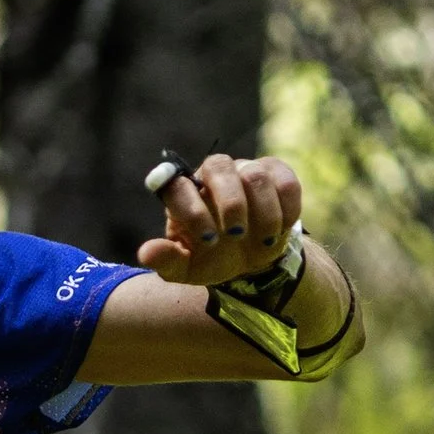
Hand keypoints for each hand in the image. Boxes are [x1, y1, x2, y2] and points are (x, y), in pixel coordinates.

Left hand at [136, 152, 302, 286]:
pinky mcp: (277, 174)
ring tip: (262, 244)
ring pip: (255, 175)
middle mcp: (212, 174)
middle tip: (235, 236)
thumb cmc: (211, 258)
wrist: (250, 259)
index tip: (207, 241)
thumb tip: (146, 253)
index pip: (177, 185)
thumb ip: (167, 260)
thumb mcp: (187, 268)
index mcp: (183, 192)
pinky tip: (279, 231)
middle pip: (219, 165)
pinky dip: (287, 210)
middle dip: (230, 204)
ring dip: (262, 213)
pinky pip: (286, 183)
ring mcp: (246, 170)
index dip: (192, 209)